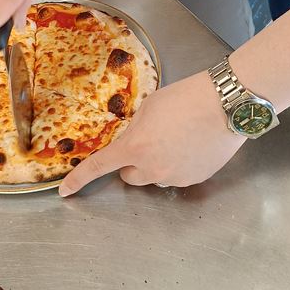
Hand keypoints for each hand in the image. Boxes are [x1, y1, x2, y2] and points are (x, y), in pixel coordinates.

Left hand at [59, 70, 244, 194]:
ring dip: (157, 164)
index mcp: (134, 148)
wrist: (224, 105)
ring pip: (155, 177)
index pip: (98, 168)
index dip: (78, 180)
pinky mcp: (194, 180)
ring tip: (177, 139)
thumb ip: (135, 128)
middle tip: (149, 141)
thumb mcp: (149, 107)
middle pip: (130, 176)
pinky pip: (177, 176)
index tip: (65, 191)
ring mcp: (174, 177)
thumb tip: (133, 139)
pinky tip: (191, 145)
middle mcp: (151, 169)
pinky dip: (179, 165)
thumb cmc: (185, 98)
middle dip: (133, 162)